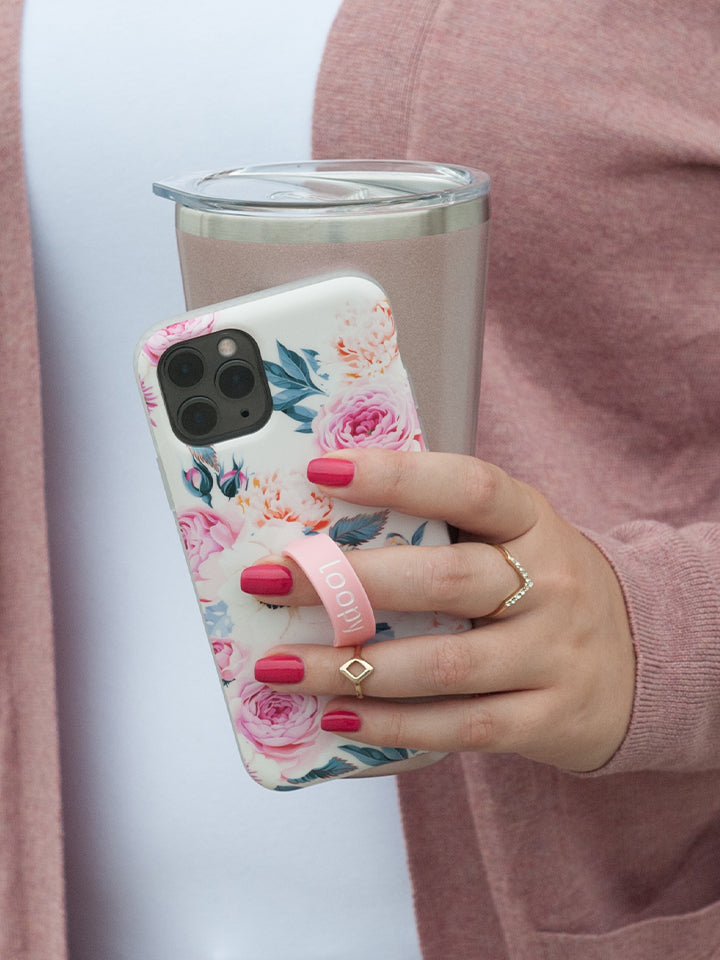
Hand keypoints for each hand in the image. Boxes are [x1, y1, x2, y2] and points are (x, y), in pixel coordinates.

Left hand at [244, 450, 635, 772]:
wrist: (641, 659)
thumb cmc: (544, 586)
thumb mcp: (515, 540)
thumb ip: (445, 528)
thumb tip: (327, 522)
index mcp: (533, 523)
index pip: (469, 487)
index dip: (396, 476)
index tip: (321, 470)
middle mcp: (549, 585)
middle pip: (445, 579)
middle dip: (347, 583)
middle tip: (270, 581)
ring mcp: (553, 655)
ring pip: (444, 663)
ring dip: (351, 667)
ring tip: (280, 666)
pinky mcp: (548, 719)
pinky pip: (461, 726)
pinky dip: (392, 723)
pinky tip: (337, 715)